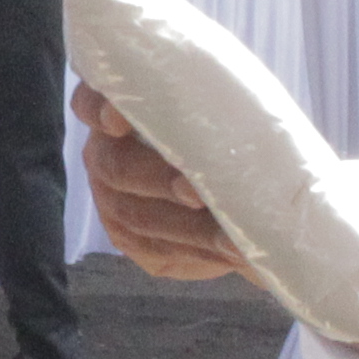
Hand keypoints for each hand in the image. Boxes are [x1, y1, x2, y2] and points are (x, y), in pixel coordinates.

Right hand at [75, 86, 247, 283]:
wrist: (223, 178)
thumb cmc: (221, 130)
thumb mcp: (220, 114)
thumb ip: (222, 116)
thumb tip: (268, 138)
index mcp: (119, 108)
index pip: (90, 103)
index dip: (99, 111)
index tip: (118, 119)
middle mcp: (105, 153)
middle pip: (117, 168)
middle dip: (158, 181)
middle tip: (196, 192)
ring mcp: (111, 199)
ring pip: (137, 217)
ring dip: (187, 229)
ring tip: (231, 240)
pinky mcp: (128, 237)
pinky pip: (154, 250)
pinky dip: (195, 254)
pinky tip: (227, 256)